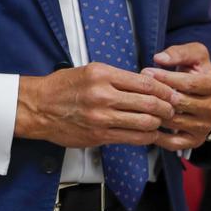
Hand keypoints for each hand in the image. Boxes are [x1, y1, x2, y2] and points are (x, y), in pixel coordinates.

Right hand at [15, 63, 177, 147]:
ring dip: (159, 124)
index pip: (146, 83)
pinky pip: (133, 138)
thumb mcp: (89, 72)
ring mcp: (102, 117)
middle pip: (150, 103)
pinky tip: (150, 134)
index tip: (173, 93)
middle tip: (173, 110)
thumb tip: (147, 85)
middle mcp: (103, 95)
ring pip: (145, 122)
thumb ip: (117, 78)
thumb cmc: (64, 88)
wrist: (37, 107)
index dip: (165, 90)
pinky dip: (147, 137)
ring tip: (162, 122)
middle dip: (168, 108)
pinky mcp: (100, 135)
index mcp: (102, 74)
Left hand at [141, 42, 210, 150]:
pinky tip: (145, 123)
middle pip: (180, 103)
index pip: (189, 84)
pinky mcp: (196, 140)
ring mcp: (206, 127)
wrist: (206, 95)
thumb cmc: (197, 72)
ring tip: (140, 103)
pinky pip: (173, 143)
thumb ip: (179, 53)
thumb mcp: (195, 55)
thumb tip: (159, 59)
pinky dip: (157, 136)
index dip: (165, 78)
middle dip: (158, 95)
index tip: (147, 72)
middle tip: (140, 88)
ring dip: (155, 113)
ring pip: (174, 121)